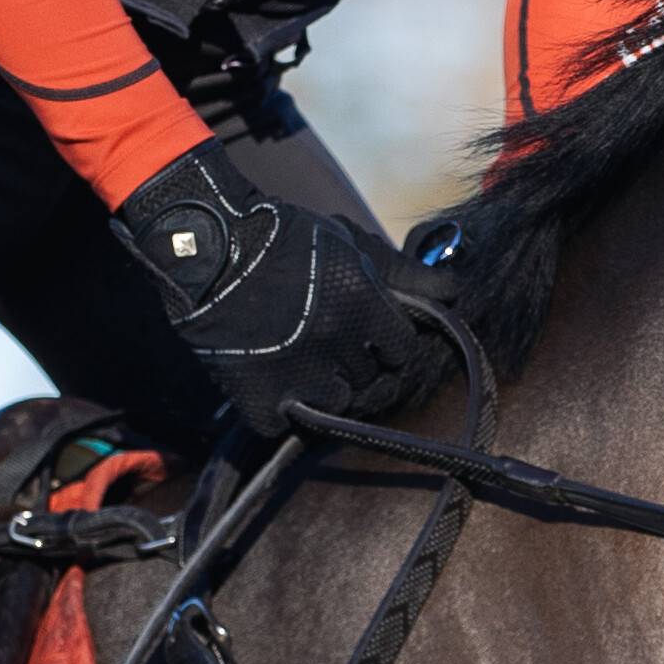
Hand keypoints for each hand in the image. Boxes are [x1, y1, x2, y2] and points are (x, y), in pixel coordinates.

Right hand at [110, 143, 428, 446]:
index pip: (401, 350)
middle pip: (369, 378)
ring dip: (322, 388)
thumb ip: (403, 273)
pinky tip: (272, 383)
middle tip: (325, 339)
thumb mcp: (349, 243)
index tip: (368, 331)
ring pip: (334, 403)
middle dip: (354, 361)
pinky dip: (279, 410)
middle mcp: (338, 345)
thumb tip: (455, 290)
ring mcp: (299, 376)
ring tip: (300, 360)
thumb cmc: (283, 237)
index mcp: (364, 306)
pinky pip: (284, 425)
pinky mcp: (260, 399)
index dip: (386, 340)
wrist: (209, 248)